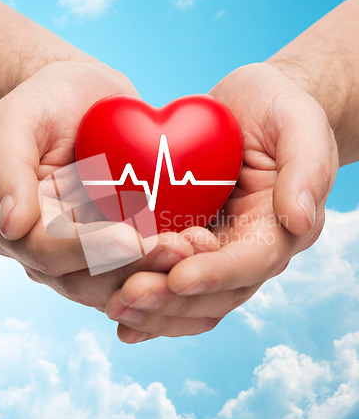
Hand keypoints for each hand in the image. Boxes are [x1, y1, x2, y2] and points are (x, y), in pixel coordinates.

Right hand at [0, 60, 217, 312]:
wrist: (85, 100)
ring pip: (124, 278)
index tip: (131, 239)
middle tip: (180, 250)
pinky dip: (174, 257)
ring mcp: (92, 250)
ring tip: (198, 247)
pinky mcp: (126, 240)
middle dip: (136, 267)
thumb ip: (5, 168)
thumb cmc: (45, 102)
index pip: (50, 253)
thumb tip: (10, 226)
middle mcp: (55, 250)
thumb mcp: (14, 120)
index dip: (89, 251)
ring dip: (162, 270)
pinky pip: (148, 259)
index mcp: (19, 228)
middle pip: (91, 278)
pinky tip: (203, 242)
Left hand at [105, 62, 338, 341]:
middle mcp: (246, 249)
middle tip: (126, 297)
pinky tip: (111, 306)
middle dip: (171, 300)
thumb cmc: (278, 110)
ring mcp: (214, 249)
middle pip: (214, 293)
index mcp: (277, 229)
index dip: (216, 274)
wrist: (248, 109)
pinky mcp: (185, 239)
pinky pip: (165, 276)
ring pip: (187, 297)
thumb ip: (307, 169)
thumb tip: (299, 220)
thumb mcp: (300, 124)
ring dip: (152, 309)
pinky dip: (144, 297)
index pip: (250, 263)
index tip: (178, 278)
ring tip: (113, 306)